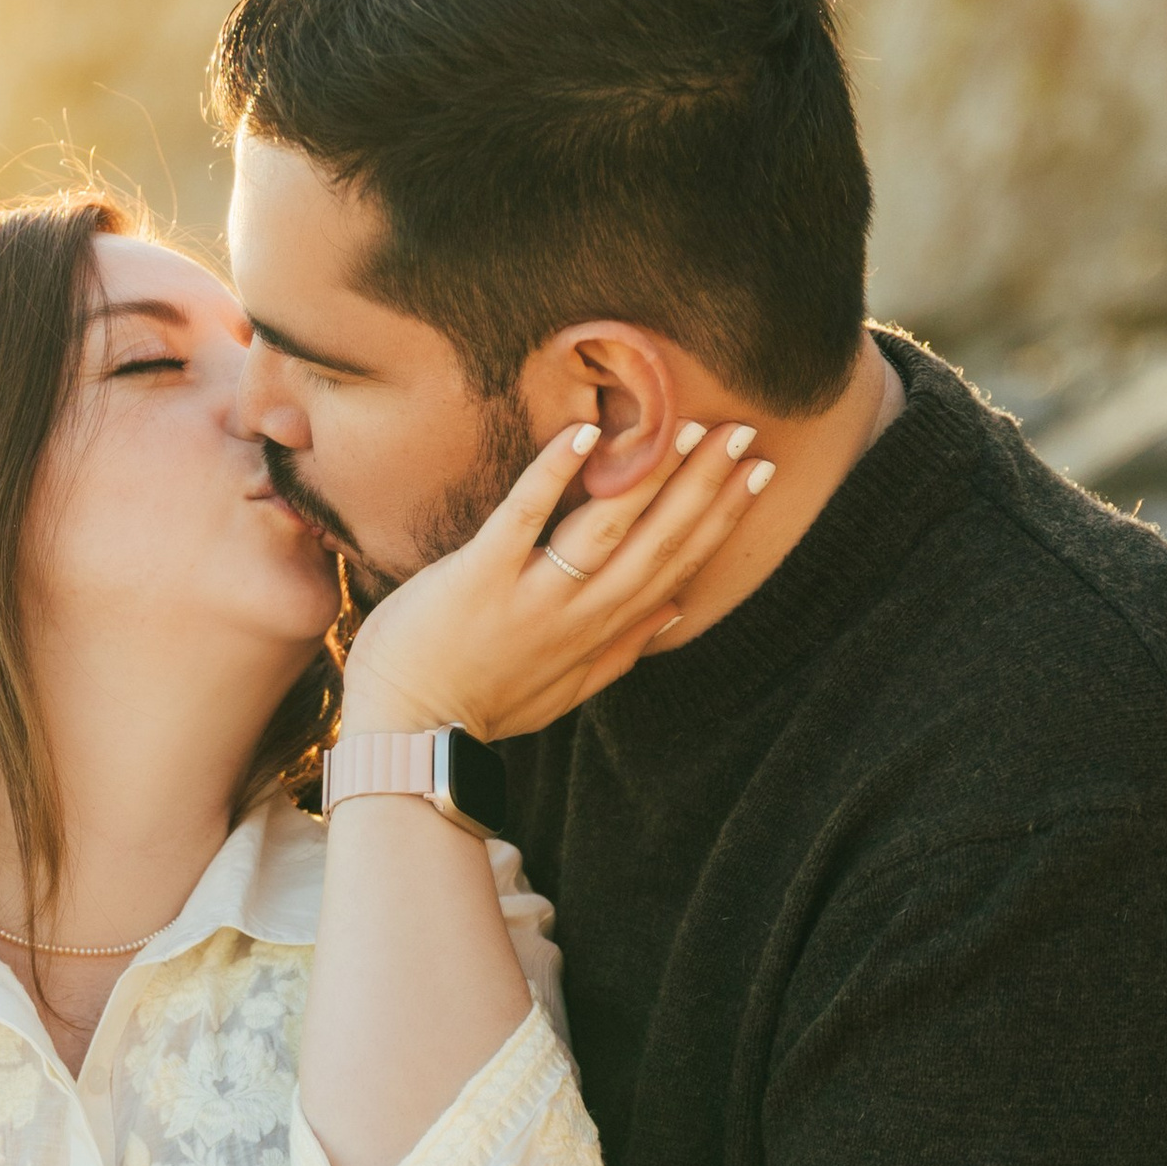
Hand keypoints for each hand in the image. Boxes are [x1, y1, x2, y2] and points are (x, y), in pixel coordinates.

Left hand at [340, 416, 768, 739]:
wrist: (408, 738)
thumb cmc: (479, 708)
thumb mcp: (563, 693)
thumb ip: (620, 652)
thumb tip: (674, 611)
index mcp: (599, 633)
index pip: (676, 565)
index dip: (721, 519)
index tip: (757, 474)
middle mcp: (576, 613)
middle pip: (655, 542)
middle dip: (704, 486)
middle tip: (742, 431)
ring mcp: (530, 595)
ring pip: (606, 528)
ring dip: (650, 476)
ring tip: (687, 428)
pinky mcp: (479, 576)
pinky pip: (523, 515)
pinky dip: (554, 474)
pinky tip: (586, 433)